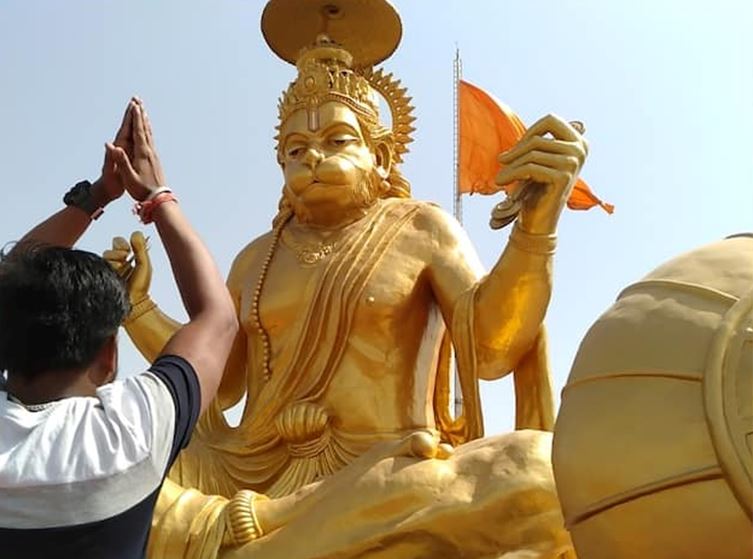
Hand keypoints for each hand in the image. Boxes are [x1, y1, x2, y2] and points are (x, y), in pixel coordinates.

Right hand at [103, 231, 151, 303]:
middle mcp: (113, 262)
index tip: (128, 250)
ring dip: (114, 262)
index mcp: (124, 257)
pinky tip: (113, 275)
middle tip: (125, 260)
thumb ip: (141, 248)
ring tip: (120, 271)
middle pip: (109, 249)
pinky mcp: (99, 276)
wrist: (133, 303)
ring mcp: (105, 269)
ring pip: (103, 256)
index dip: (121, 243)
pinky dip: (107, 268)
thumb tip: (136, 232)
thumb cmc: (140, 286)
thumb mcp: (144, 265)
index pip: (117, 242)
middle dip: (118, 253)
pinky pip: (97, 264)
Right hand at [107, 99, 166, 201]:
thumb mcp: (128, 176)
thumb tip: (112, 146)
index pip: (138, 131)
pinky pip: (151, 141)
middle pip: (145, 129)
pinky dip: (148, 132)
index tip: (134, 105)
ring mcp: (154, 156)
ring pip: (149, 134)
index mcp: (142, 154)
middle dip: (140, 114)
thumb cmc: (141, 189)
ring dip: (145, 121)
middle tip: (138, 100)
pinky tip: (148, 132)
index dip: (135, 117)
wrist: (159, 199)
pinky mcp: (155, 160)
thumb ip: (120, 160)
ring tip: (143, 111)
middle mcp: (150, 152)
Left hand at [495, 114, 587, 234]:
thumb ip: (538, 142)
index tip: (516, 149)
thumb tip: (521, 125)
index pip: (550, 120)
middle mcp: (580, 149)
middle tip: (501, 161)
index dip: (530, 132)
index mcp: (579, 141)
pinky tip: (502, 181)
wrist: (539, 220)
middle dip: (517, 150)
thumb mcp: (539, 160)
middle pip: (538, 138)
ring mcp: (573, 163)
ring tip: (500, 177)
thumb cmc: (536, 188)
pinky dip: (512, 174)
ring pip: (532, 153)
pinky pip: (530, 168)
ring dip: (511, 165)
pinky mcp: (563, 176)